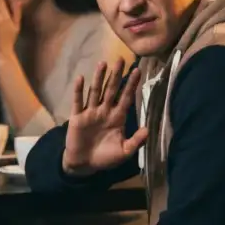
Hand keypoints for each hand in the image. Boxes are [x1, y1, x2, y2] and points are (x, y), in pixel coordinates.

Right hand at [62, 60, 147, 176]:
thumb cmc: (105, 158)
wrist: (84, 165)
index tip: (137, 70)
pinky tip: (81, 78)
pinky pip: (78, 101)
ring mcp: (91, 112)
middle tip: (120, 59)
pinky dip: (78, 90)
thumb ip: (136, 141)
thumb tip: (147, 129)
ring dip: (98, 78)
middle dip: (116, 75)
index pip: (126, 97)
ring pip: (95, 91)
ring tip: (102, 63)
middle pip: (111, 89)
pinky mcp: (77, 117)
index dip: (131, 85)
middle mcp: (105, 110)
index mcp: (117, 117)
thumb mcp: (124, 152)